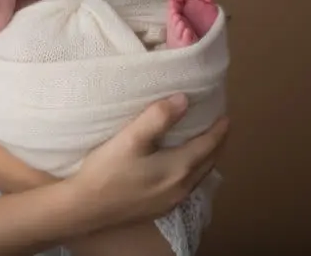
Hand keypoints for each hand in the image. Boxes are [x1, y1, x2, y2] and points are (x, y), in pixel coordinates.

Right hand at [66, 92, 228, 226]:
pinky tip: (182, 168)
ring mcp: (170, 202)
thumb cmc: (107, 170)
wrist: (84, 208)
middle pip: (207, 163)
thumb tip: (184, 99)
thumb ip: (158, 117)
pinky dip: (192, 172)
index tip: (226, 116)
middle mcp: (181, 188)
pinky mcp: (158, 209)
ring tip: (204, 144)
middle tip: (219, 127)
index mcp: (179, 168)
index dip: (219, 130)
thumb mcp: (131, 138)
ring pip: (197, 177)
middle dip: (216, 144)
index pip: (208, 146)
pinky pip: (186, 187)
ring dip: (204, 159)